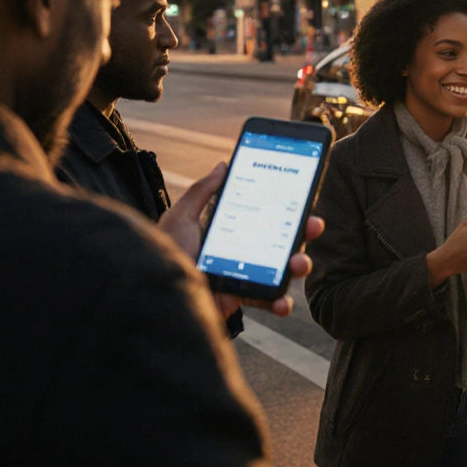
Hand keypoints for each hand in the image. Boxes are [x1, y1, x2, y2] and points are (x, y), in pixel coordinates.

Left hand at [159, 163, 323, 318]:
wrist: (154, 290)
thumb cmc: (164, 252)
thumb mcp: (181, 216)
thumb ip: (202, 191)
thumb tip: (223, 164)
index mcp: (229, 229)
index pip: (264, 215)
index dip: (287, 208)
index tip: (304, 198)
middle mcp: (241, 250)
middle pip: (280, 239)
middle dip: (302, 232)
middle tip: (313, 224)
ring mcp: (244, 275)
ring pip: (281, 269)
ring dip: (298, 265)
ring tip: (299, 263)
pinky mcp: (240, 298)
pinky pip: (266, 300)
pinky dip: (279, 302)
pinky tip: (283, 302)